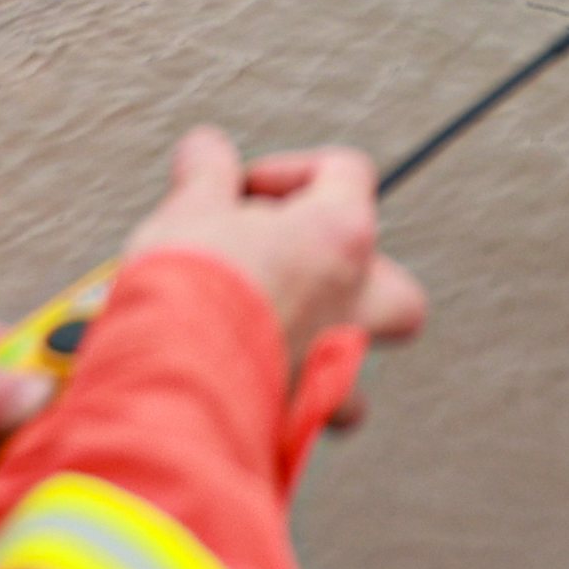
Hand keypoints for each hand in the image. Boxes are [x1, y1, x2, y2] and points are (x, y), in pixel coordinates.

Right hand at [124, 130, 431, 418]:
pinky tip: (247, 386)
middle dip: (351, 275)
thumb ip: (207, 175)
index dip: (292, 172)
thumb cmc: (193, 288)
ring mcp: (337, 366)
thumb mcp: (191, 210)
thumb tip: (206, 150)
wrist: (174, 379)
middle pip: (394, 285)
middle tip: (290, 267)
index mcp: (341, 237)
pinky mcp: (305, 417)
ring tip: (271, 336)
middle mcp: (356, 303)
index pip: (348, 174)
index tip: (242, 189)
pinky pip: (315, 413)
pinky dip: (290, 401)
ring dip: (324, 349)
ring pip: (360, 361)